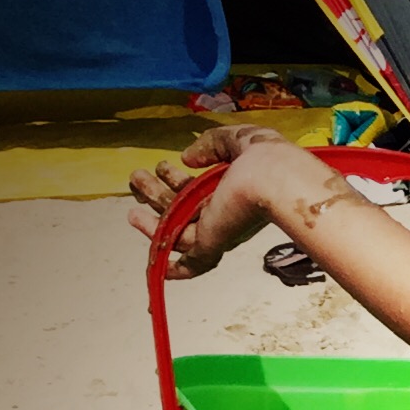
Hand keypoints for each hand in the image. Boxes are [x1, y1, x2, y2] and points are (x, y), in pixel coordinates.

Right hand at [127, 124, 289, 278]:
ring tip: (134, 189)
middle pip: (182, 212)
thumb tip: (187, 158)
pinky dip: (175, 269)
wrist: (275, 178)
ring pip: (178, 232)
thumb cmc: (264, 157)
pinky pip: (193, 264)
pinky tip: (158, 266)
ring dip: (152, 215)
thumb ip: (210, 145)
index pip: (198, 193)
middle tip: (137, 177)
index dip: (175, 180)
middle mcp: (225, 214)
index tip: (162, 166)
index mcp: (232, 191)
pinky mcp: (213, 243)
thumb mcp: (235, 141)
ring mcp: (219, 230)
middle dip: (156, 193)